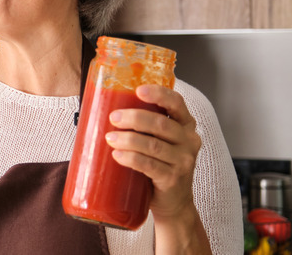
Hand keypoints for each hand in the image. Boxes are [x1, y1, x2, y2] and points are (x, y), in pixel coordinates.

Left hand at [104, 85, 201, 219]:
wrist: (172, 201)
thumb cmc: (159, 164)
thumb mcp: (157, 140)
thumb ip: (143, 125)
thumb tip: (102, 107)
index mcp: (185, 124)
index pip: (176, 103)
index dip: (158, 94)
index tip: (138, 90)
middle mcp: (188, 140)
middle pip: (161, 124)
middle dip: (134, 118)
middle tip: (113, 118)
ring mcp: (183, 161)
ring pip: (153, 145)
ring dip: (128, 139)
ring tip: (110, 138)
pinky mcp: (173, 178)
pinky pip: (149, 165)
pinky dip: (131, 158)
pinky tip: (117, 155)